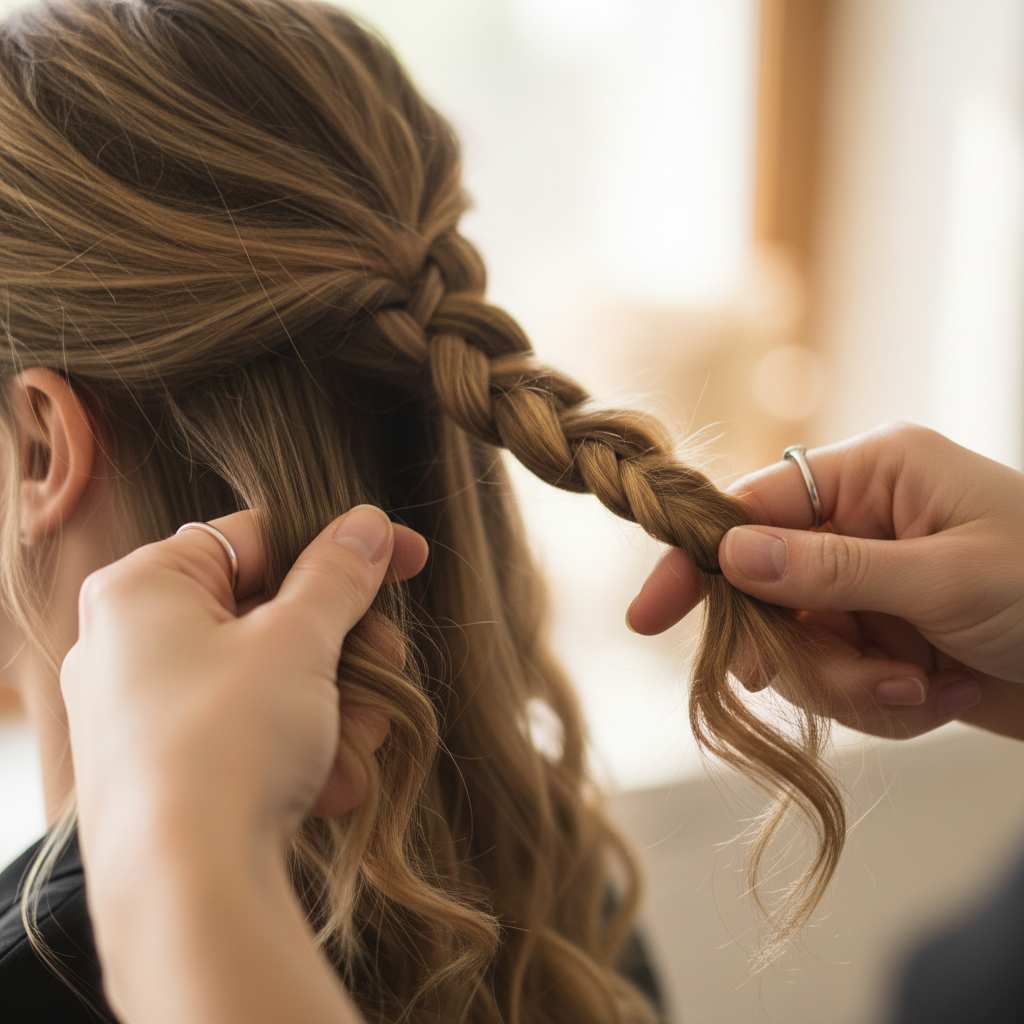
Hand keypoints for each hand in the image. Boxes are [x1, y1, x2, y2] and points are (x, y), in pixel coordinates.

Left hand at [61, 505, 426, 1023]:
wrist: (186, 891)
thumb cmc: (228, 739)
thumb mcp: (299, 640)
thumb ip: (337, 575)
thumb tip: (369, 525)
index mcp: (143, 588)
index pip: (258, 538)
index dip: (341, 546)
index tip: (406, 558)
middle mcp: (128, 644)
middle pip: (267, 614)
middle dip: (343, 645)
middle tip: (389, 664)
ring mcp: (141, 712)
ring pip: (266, 680)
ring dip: (332, 704)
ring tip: (362, 739)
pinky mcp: (162, 772)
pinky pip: (244, 734)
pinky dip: (297, 748)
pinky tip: (332, 781)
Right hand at [627, 424, 1023, 739]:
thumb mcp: (944, 577)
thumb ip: (831, 569)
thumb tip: (729, 555)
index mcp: (874, 476)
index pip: (754, 509)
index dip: (699, 560)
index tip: (650, 616)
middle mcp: (862, 527)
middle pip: (767, 593)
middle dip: (801, 649)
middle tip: (836, 679)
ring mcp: (871, 591)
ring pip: (800, 650)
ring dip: (853, 687)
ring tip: (923, 691)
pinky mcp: (886, 645)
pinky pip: (840, 685)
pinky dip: (883, 707)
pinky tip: (942, 699)